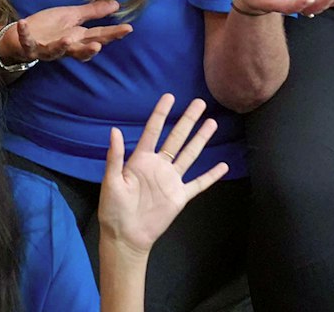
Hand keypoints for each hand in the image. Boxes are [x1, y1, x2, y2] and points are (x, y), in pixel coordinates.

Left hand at [15, 0, 132, 62]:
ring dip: (61, 46)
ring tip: (67, 39)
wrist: (21, 36)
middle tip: (98, 45)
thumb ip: (93, 12)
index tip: (127, 29)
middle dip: (89, 49)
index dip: (113, 34)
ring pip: (56, 51)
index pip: (99, 36)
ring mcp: (46, 49)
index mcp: (77, 38)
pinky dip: (25, 34)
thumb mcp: (72, 17)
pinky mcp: (29, 47)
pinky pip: (27, 42)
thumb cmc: (49, 27)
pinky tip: (23, 23)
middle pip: (80, 50)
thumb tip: (116, 4)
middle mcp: (65, 47)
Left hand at [98, 94, 228, 255]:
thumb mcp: (111, 181)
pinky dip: (211, 175)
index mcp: (140, 160)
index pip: (153, 131)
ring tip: (212, 123)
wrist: (126, 236)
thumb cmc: (113, 208)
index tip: (170, 97)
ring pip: (190, 155)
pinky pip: (198, 184)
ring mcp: (171, 180)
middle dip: (188, 120)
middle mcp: (158, 166)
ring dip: (200, 139)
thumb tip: (114, 130)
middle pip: (176, 138)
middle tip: (200, 103)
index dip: (161, 114)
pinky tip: (223, 166)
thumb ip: (115, 156)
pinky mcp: (180, 196)